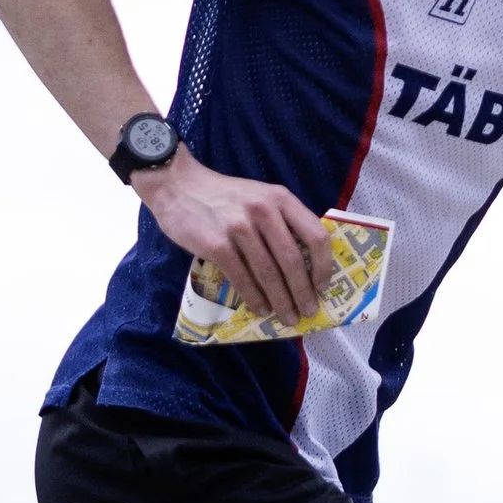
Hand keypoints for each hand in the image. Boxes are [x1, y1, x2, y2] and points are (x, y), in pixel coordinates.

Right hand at [139, 154, 336, 326]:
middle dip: (303, 292)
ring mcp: (239, 227)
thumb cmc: (223, 195)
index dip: (323, 266)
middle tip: (308, 312)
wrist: (179, 185)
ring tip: (287, 317)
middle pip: (293, 260)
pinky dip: (254, 298)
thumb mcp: (260, 196)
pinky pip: (242, 278)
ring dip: (281, 301)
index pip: (316, 235)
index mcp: (281, 198)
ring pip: (268, 274)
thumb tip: (304, 264)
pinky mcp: (216, 245)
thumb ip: (281, 220)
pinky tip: (260, 309)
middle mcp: (263, 210)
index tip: (322, 286)